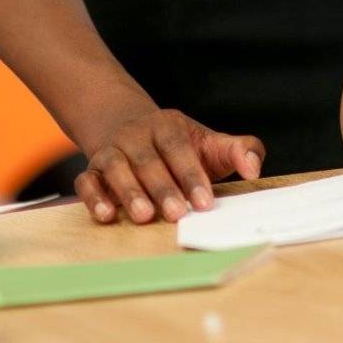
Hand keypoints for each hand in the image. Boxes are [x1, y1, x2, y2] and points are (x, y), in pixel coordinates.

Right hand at [75, 108, 264, 224]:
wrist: (131, 130)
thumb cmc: (181, 147)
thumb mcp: (211, 144)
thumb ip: (239, 151)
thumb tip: (255, 169)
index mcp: (168, 125)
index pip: (179, 147)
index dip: (191, 174)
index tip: (204, 202)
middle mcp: (137, 135)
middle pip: (149, 159)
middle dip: (163, 187)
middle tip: (176, 214)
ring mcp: (112, 151)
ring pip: (117, 168)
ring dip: (129, 192)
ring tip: (144, 216)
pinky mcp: (92, 170)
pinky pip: (87, 180)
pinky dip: (94, 196)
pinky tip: (106, 214)